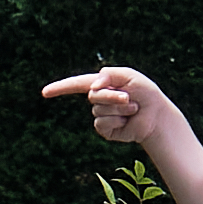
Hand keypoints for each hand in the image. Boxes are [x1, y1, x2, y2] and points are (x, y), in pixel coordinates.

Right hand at [43, 63, 178, 156]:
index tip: (44, 92)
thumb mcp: (130, 76)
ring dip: (119, 108)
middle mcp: (99, 100)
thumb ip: (111, 74)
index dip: (60, 88)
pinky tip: (127, 120)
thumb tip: (93, 86)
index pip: (77, 84)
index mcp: (102, 84)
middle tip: (130, 97)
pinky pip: (102, 123)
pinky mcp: (106, 130)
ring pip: (99, 110)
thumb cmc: (146, 93)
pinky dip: (117, 120)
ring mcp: (101, 115)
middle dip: (112, 96)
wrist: (157, 115)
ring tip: (133, 108)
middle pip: (93, 96)